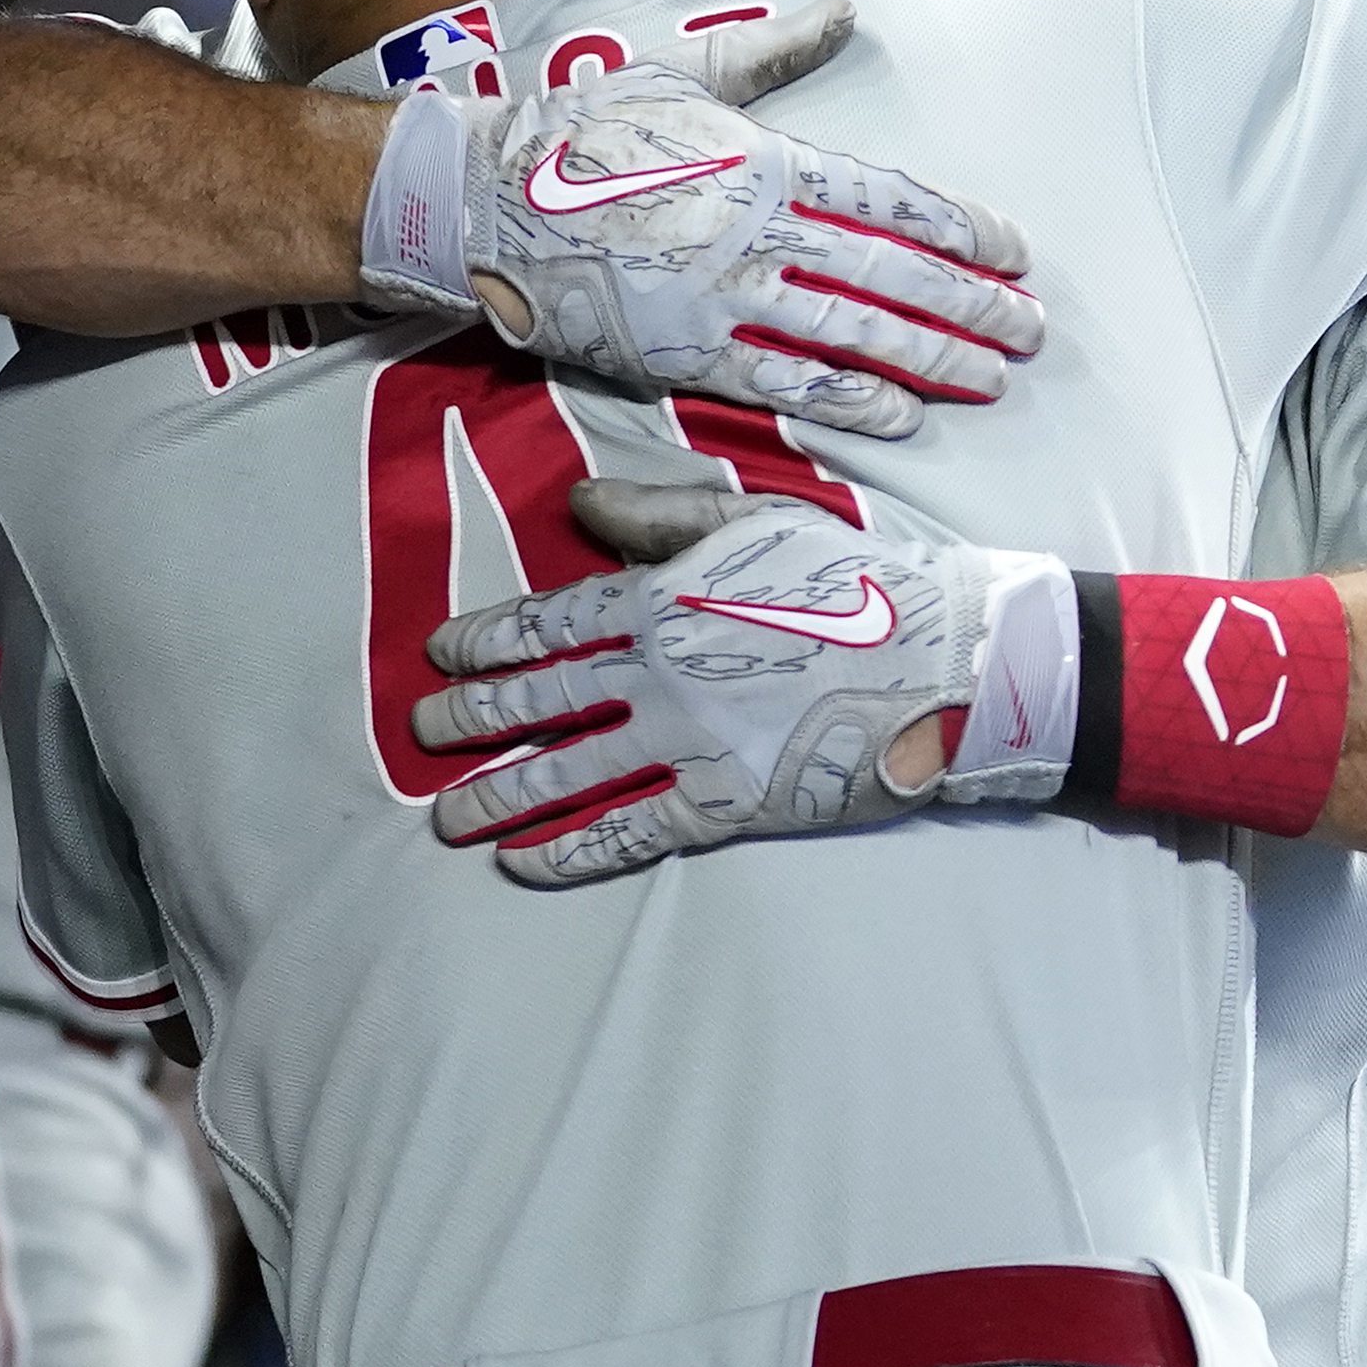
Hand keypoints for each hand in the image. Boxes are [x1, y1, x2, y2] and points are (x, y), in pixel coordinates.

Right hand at [356, 0, 1041, 437]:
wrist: (484, 203)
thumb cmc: (581, 134)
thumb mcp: (685, 77)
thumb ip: (774, 55)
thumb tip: (842, 11)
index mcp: (764, 161)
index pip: (891, 199)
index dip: (962, 229)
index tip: (1013, 251)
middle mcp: (759, 231)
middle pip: (894, 273)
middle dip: (970, 305)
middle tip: (1027, 329)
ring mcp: (727, 297)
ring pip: (855, 333)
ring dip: (931, 358)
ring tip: (988, 376)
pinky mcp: (689, 352)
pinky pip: (788, 384)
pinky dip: (851, 402)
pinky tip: (902, 416)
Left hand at [414, 481, 1074, 885]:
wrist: (943, 661)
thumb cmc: (854, 580)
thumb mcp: (754, 520)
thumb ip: (659, 514)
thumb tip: (577, 502)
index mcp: (660, 599)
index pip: (547, 623)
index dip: (486, 640)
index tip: (442, 654)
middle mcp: (659, 673)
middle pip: (538, 701)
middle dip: (472, 719)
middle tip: (423, 732)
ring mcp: (688, 744)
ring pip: (568, 774)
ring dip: (500, 797)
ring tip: (447, 818)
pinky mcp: (724, 804)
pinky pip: (630, 833)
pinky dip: (570, 851)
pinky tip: (524, 864)